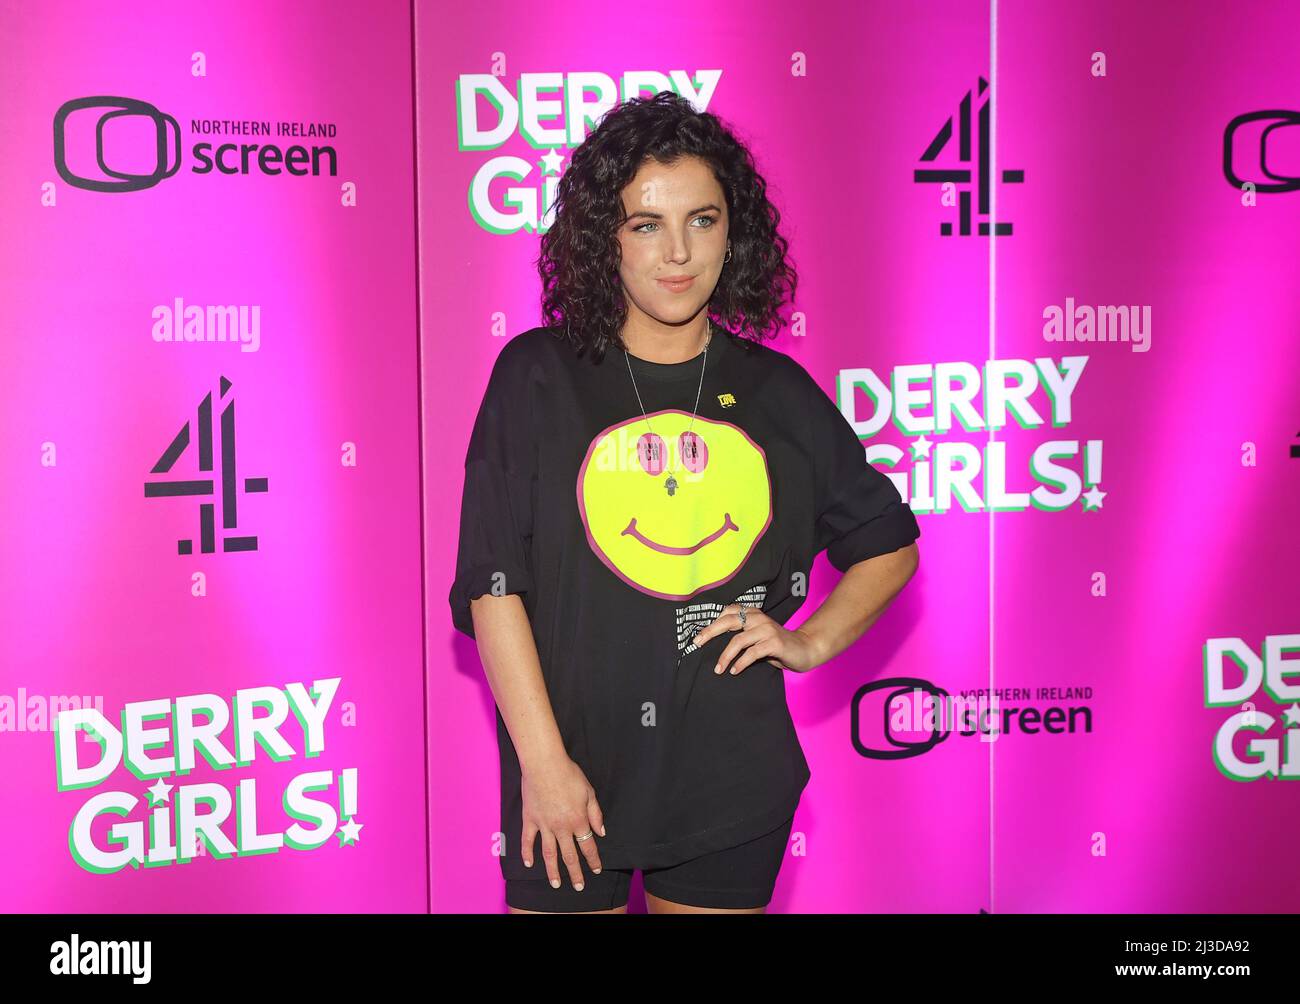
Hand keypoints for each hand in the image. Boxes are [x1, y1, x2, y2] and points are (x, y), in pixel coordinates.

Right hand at [519, 756, 605, 890]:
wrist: (544, 765)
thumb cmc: (569, 775)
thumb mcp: (589, 792)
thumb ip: (596, 814)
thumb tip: (601, 832)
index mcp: (578, 821)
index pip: (588, 846)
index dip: (593, 860)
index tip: (596, 870)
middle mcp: (561, 828)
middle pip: (569, 855)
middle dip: (575, 873)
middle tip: (579, 886)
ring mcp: (544, 825)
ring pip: (549, 854)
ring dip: (553, 871)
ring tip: (556, 884)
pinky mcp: (530, 819)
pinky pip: (527, 840)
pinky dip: (527, 853)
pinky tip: (529, 864)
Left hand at [692, 603, 823, 675]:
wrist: (805, 649)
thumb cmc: (777, 645)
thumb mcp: (758, 637)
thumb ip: (742, 635)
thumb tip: (715, 644)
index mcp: (753, 614)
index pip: (728, 611)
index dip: (712, 622)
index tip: (699, 636)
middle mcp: (759, 618)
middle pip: (728, 620)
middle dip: (710, 632)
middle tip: (697, 643)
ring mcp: (767, 630)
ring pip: (738, 640)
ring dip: (725, 656)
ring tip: (718, 669)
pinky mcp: (774, 643)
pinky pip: (752, 653)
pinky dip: (740, 663)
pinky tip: (734, 671)